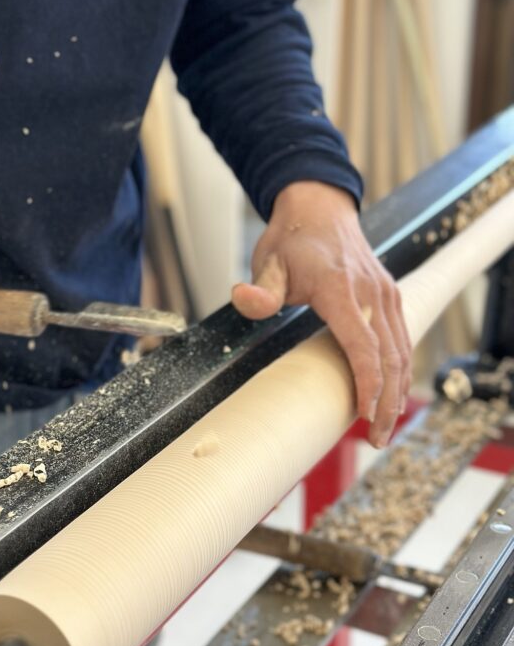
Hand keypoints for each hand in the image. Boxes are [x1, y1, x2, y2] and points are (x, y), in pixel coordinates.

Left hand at [232, 182, 410, 447]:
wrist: (319, 207)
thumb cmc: (290, 239)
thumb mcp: (267, 261)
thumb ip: (260, 289)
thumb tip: (243, 298)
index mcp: (341, 289)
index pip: (362, 345)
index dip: (367, 384)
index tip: (363, 416)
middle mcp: (371, 293)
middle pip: (390, 356)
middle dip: (386, 402)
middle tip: (374, 438)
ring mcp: (386, 293)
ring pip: (402, 350)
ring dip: (397, 390)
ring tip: (383, 426)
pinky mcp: (390, 295)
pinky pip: (402, 338)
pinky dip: (400, 369)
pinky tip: (391, 393)